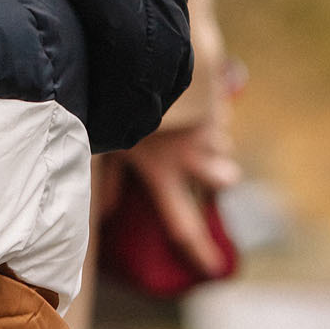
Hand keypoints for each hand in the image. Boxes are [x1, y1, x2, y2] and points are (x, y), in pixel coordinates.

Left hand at [119, 114, 241, 277]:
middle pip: (222, 181)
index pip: (185, 225)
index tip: (213, 270)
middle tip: (219, 176)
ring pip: (223, 144)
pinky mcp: (217, 101)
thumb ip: (110, 180)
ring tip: (198, 129)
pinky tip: (199, 98)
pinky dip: (213, 110)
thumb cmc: (124, 103)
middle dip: (222, 180)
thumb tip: (106, 213)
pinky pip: (221, 112)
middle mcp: (195, 157)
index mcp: (166, 173)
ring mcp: (211, 129)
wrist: (152, 58)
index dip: (199, 251)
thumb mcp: (110, 144)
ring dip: (214, 141)